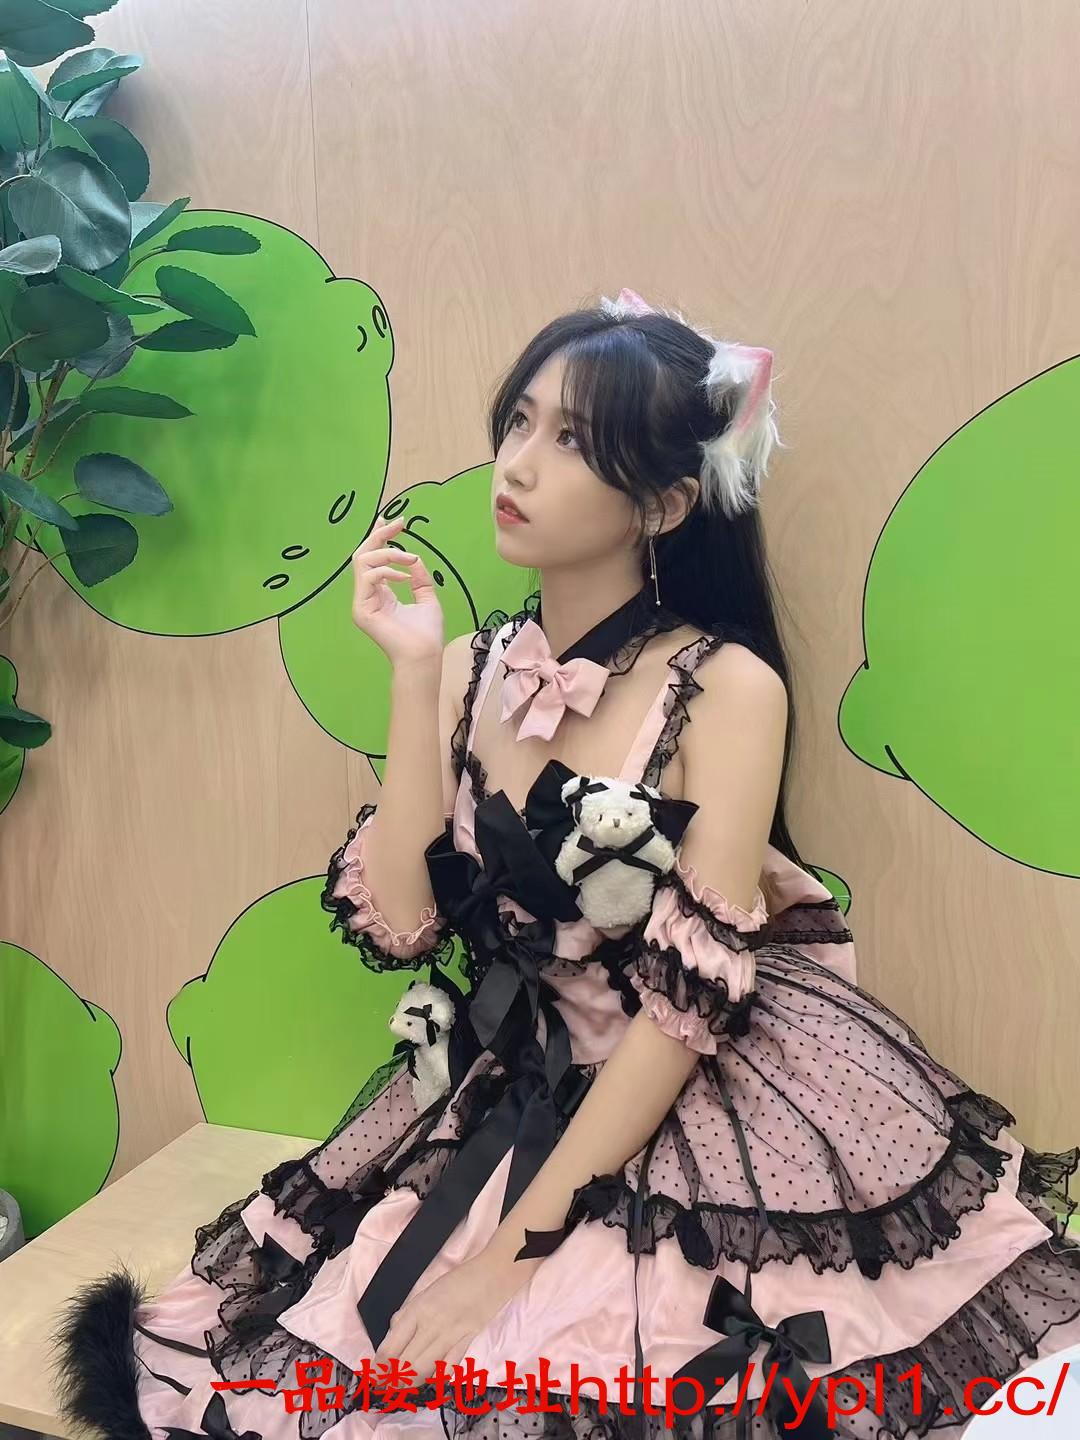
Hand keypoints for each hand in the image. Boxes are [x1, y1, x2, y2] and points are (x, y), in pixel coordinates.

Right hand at [351, 516, 443, 666]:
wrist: (424, 656)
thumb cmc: (426, 634)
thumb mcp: (427, 598)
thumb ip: (419, 578)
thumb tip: (415, 559)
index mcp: (380, 594)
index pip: (373, 560)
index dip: (379, 538)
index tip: (392, 522)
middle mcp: (367, 596)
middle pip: (363, 555)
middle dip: (380, 536)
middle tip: (398, 524)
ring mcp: (361, 603)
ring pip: (362, 561)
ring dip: (389, 554)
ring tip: (410, 559)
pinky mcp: (361, 609)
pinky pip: (368, 577)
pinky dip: (388, 572)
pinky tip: (405, 578)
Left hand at [371, 1248, 533, 1385]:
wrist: (493, 1274)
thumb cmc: (458, 1280)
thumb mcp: (425, 1291)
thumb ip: (407, 1314)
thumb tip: (392, 1334)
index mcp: (417, 1310)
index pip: (391, 1347)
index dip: (379, 1366)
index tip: (374, 1374)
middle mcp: (431, 1326)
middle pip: (405, 1364)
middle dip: (390, 1380)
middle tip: (382, 1388)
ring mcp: (450, 1337)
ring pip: (424, 1370)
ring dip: (409, 1384)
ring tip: (400, 1390)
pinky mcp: (467, 1344)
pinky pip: (448, 1369)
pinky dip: (435, 1379)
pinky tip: (429, 1382)